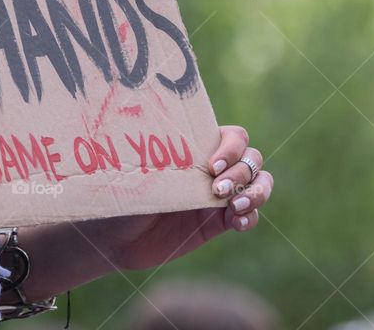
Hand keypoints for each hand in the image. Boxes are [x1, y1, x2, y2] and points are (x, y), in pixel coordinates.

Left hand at [79, 125, 272, 271]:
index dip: (231, 148)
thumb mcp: (142, 173)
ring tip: (237, 205)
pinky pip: (250, 215)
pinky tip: (237, 222)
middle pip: (251, 158)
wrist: (114, 236)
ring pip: (259, 183)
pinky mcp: (219, 222)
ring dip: (257, 192)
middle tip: (216, 189)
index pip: (234, 137)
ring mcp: (219, 195)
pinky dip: (251, 216)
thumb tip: (170, 143)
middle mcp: (213, 168)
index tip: (211, 165)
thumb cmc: (122, 194)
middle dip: (240, 172)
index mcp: (197, 148)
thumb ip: (165, 161)